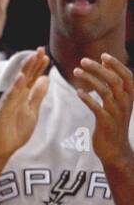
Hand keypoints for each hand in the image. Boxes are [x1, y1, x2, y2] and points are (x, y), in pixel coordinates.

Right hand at [0, 48, 49, 164]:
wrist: (0, 149)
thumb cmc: (13, 132)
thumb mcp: (31, 112)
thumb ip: (37, 96)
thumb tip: (45, 79)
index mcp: (22, 97)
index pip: (32, 79)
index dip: (39, 67)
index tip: (46, 55)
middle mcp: (14, 97)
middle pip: (25, 77)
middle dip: (33, 64)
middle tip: (41, 49)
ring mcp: (6, 104)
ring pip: (17, 84)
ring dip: (25, 70)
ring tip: (32, 58)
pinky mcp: (1, 113)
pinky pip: (9, 99)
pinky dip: (15, 88)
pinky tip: (21, 78)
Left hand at [72, 53, 133, 168]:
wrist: (115, 150)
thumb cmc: (113, 123)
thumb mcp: (117, 103)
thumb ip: (113, 85)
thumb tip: (104, 63)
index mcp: (130, 97)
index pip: (127, 76)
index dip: (116, 65)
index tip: (103, 55)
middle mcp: (126, 103)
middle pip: (115, 80)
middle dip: (99, 68)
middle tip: (83, 60)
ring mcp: (116, 113)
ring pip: (105, 91)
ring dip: (90, 79)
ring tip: (76, 71)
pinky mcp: (106, 123)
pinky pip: (96, 107)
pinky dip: (87, 98)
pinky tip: (78, 91)